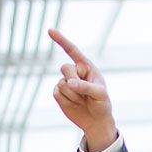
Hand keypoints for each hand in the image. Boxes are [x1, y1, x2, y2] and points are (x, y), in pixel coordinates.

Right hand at [48, 27, 116, 151]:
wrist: (96, 121)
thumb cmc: (102, 104)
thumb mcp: (100, 94)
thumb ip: (85, 87)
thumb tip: (68, 83)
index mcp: (86, 67)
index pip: (72, 51)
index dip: (61, 40)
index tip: (50, 30)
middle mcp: (74, 72)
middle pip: (65, 68)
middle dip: (75, 81)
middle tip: (86, 94)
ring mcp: (65, 82)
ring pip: (61, 83)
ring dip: (73, 95)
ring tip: (83, 100)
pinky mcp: (58, 93)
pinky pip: (57, 93)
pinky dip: (67, 101)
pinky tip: (75, 104)